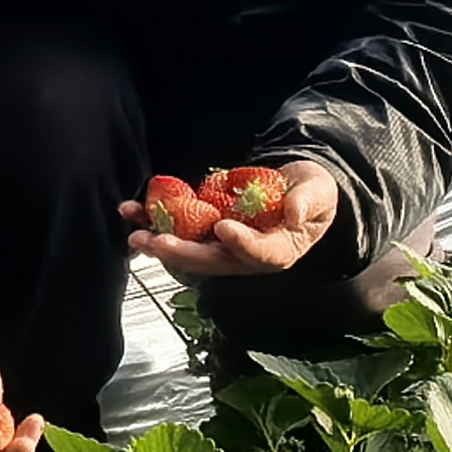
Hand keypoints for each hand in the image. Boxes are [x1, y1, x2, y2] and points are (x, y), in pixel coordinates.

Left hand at [122, 160, 339, 279]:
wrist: (295, 190)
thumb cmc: (311, 194)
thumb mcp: (319, 193)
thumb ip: (307, 202)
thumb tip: (293, 212)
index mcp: (278, 251)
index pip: (259, 254)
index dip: (241, 243)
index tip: (224, 229)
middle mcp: (245, 255)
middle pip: (213, 260)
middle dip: (183, 253)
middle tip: (157, 242)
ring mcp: (223, 245)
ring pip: (190, 250)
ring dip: (160, 242)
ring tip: (135, 233)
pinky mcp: (206, 230)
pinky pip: (179, 228)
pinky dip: (155, 220)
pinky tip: (132, 212)